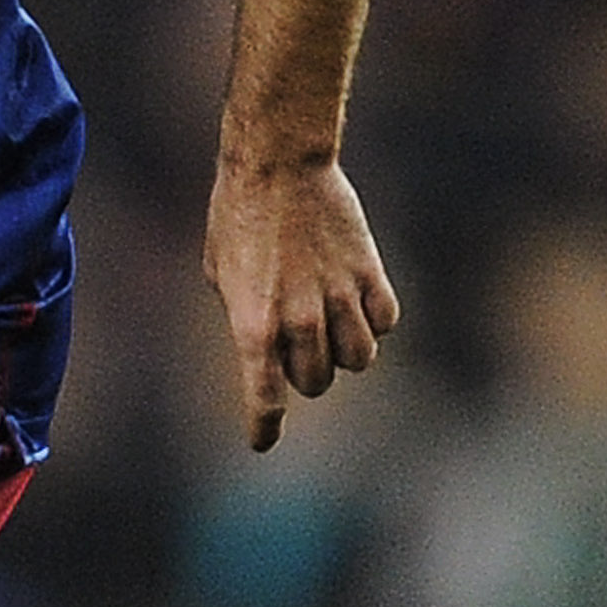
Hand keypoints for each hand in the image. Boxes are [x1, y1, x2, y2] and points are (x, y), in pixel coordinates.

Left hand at [203, 156, 398, 451]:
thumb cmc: (236, 215)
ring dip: (346, 352)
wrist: (277, 165)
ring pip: (359, 360)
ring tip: (333, 326)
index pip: (264, 398)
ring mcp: (339, 299)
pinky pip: (385, 323)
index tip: (262, 441)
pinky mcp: (370, 275)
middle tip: (299, 347)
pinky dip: (373, 320)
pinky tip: (358, 300)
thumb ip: (244, 314)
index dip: (264, 426)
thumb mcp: (221, 273)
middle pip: (318, 382)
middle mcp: (299, 321)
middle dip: (308, 373)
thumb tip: (266, 343)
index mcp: (252, 326)